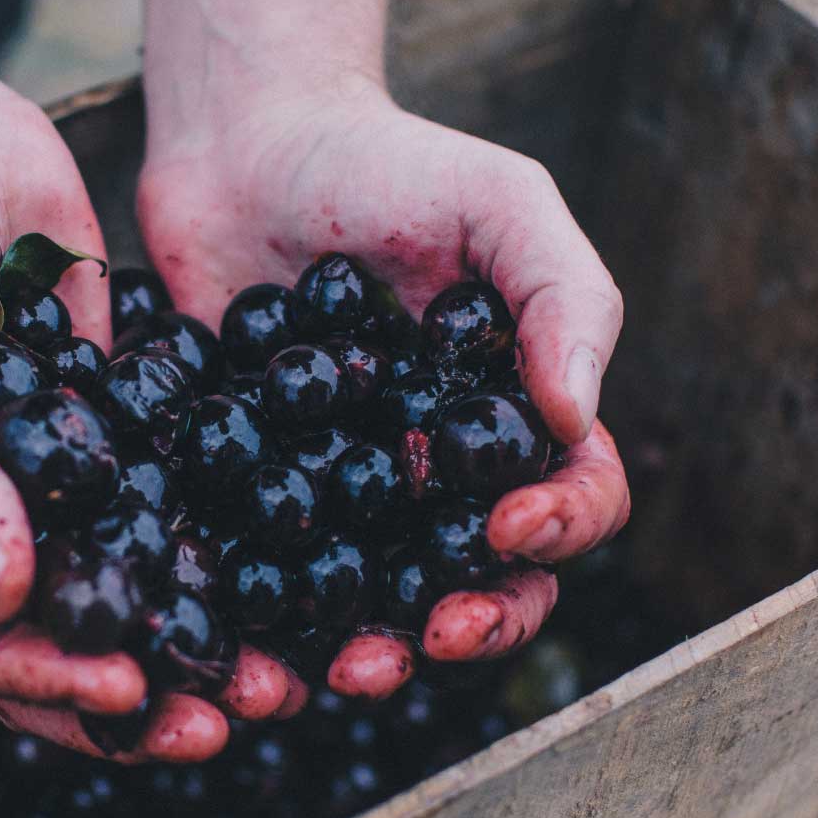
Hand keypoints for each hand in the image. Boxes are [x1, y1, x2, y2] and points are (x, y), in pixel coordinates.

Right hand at [0, 74, 314, 759]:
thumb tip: (1, 598)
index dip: (37, 683)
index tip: (123, 690)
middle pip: (47, 645)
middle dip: (130, 693)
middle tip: (226, 715)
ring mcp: (44, 485)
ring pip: (115, 588)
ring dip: (184, 636)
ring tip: (272, 674)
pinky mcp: (111, 432)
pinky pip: (160, 504)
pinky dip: (209, 546)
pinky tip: (279, 566)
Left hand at [138, 81, 629, 698]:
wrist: (246, 144)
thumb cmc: (389, 163)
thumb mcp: (499, 202)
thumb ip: (563, 295)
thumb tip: (579, 420)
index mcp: (511, 416)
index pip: (574, 498)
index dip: (559, 531)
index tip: (506, 525)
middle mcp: (436, 470)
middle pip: (480, 579)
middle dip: (469, 624)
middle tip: (427, 640)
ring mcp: (343, 487)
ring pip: (374, 597)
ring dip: (367, 649)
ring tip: (335, 674)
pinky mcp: (252, 488)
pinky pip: (264, 565)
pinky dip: (260, 617)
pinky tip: (239, 639)